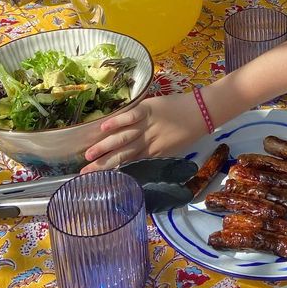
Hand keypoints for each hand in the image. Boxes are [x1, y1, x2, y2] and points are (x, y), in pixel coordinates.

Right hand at [81, 93, 206, 170]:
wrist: (201, 112)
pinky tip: (104, 127)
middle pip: (121, 155)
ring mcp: (146, 125)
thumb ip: (153, 155)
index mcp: (152, 153)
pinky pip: (131, 116)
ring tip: (89, 155)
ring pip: (123, 138)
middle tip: (84, 173)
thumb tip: (136, 163)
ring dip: (105, 146)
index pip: (128, 165)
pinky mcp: (148, 109)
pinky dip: (118, 121)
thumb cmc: (187, 131)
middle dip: (102, 165)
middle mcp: (147, 142)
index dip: (111, 171)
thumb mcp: (171, 150)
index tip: (94, 178)